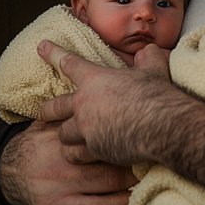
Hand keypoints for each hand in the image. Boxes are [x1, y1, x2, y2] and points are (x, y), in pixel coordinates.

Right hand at [0, 119, 136, 204]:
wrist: (10, 169)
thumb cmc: (40, 143)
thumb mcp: (50, 123)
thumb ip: (70, 112)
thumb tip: (95, 87)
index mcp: (63, 149)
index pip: (100, 150)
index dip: (124, 150)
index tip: (143, 148)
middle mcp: (61, 176)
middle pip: (104, 179)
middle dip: (129, 178)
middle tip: (148, 174)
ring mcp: (57, 200)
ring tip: (136, 201)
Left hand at [38, 39, 204, 204]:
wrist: (163, 126)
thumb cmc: (157, 94)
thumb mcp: (154, 69)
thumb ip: (148, 58)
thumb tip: (149, 50)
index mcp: (96, 79)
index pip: (70, 63)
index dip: (54, 53)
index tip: (41, 47)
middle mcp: (85, 104)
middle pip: (55, 106)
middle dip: (47, 110)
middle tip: (42, 112)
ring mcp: (87, 129)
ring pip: (64, 135)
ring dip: (67, 136)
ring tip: (70, 139)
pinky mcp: (94, 150)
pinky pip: (77, 155)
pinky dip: (79, 156)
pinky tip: (84, 157)